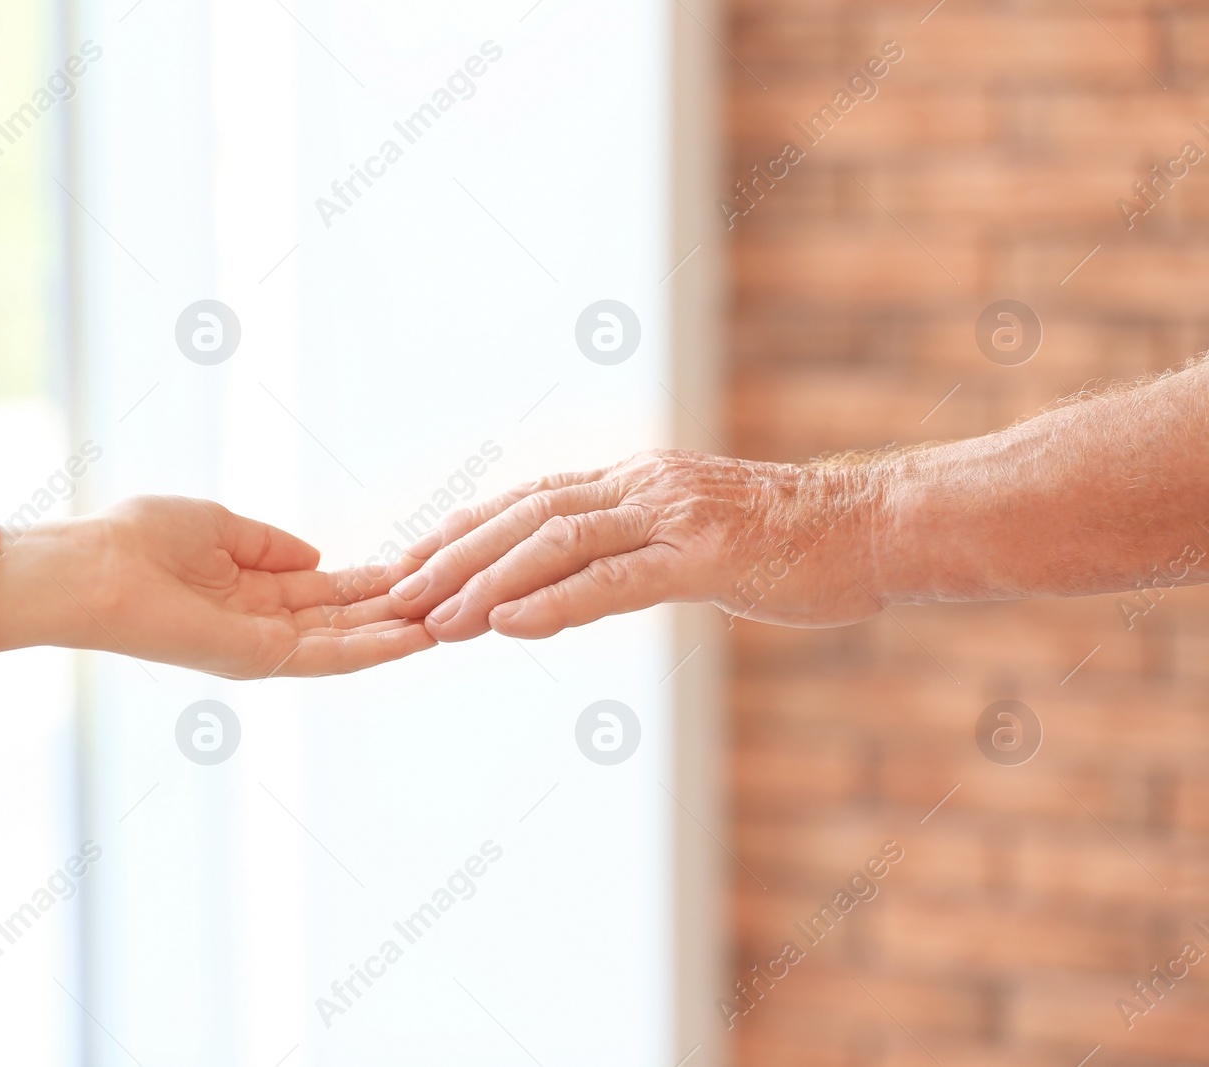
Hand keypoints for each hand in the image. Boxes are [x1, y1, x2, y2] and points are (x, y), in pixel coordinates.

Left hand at [0, 496, 432, 676]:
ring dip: (402, 634)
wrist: (92, 569)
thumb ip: (269, 544)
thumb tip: (317, 557)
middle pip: (349, 620)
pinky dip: (375, 648)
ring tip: (456, 623)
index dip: (376, 582)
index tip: (423, 570)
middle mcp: (265, 624)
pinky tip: (417, 637)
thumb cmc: (136, 539)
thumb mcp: (217, 525)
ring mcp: (265, 646)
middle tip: (460, 601)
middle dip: (401, 611)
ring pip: (350, 643)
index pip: (330, 591)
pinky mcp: (259, 659)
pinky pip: (329, 655)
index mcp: (254, 591)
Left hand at [386, 449, 882, 640]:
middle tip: (396, 592)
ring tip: (434, 616)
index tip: (410, 558)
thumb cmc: (793, 545)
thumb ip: (640, 550)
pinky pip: (615, 581)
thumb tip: (590, 579)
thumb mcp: (699, 540)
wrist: (878, 528)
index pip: (529, 500)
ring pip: (555, 542)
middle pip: (524, 514)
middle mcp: (643, 487)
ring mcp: (673, 517)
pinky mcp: (705, 558)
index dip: (464, 528)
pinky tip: (508, 624)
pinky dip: (554, 603)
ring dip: (486, 581)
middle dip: (453, 554)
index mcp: (636, 482)